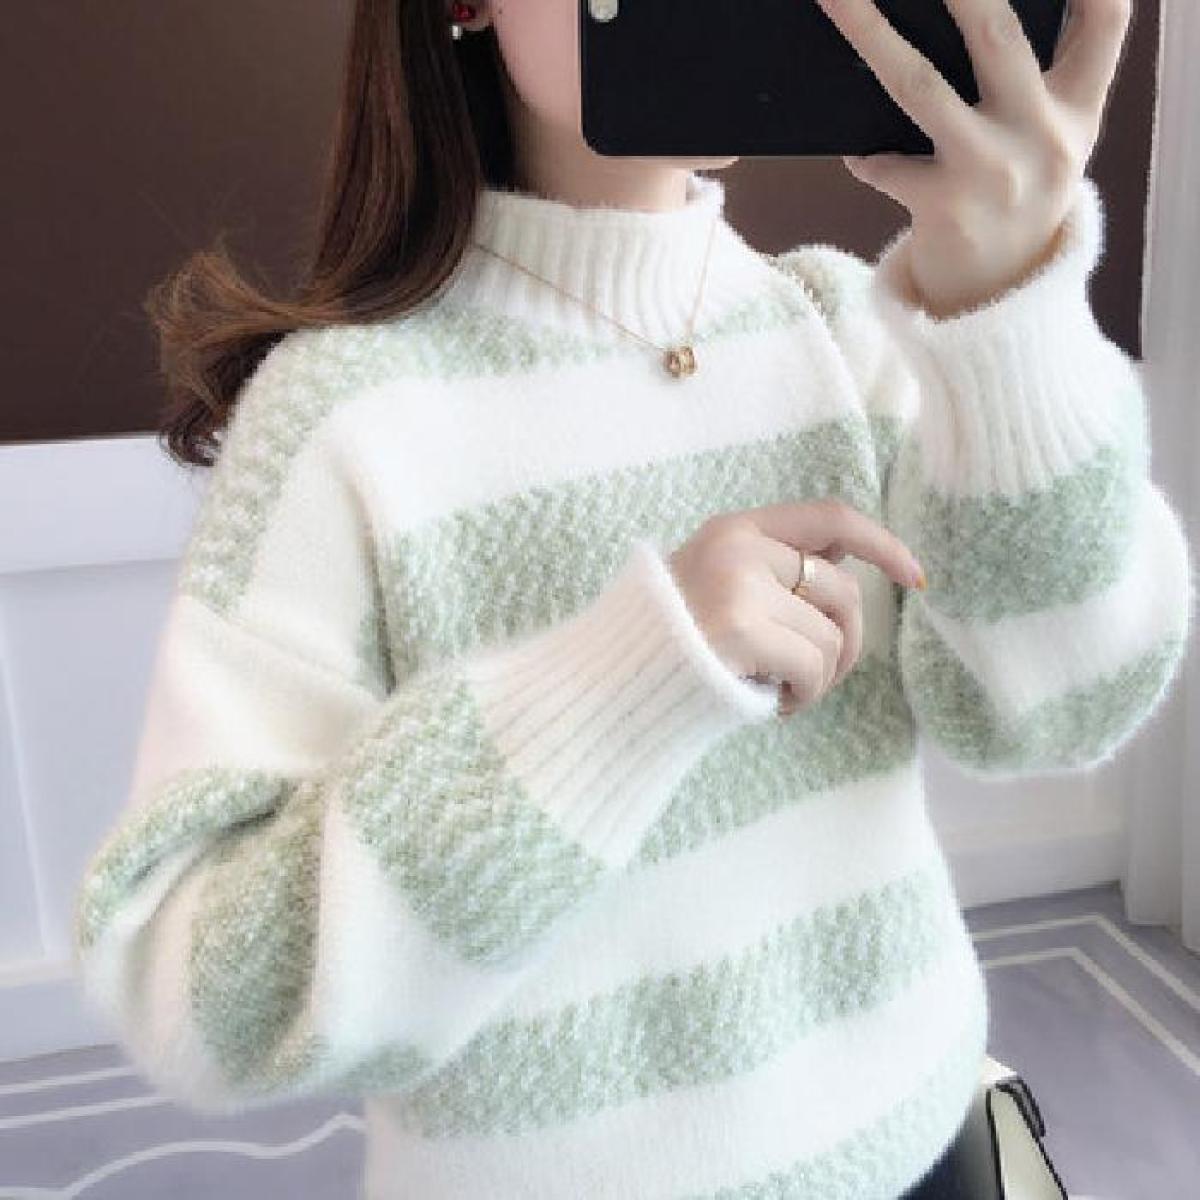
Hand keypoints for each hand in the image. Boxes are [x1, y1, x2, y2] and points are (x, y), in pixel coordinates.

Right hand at [667, 499, 925, 717]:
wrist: (610, 682)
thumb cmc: (668, 644)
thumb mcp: (715, 585)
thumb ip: (773, 570)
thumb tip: (852, 570)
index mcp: (735, 529)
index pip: (831, 517)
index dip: (883, 545)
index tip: (916, 577)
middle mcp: (739, 547)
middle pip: (842, 592)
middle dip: (847, 643)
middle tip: (816, 677)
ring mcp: (739, 584)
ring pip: (832, 638)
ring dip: (817, 678)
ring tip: (776, 690)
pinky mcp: (741, 627)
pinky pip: (814, 668)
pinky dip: (803, 696)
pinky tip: (769, 702)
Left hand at [817, 0, 1130, 318]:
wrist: (1000, 295)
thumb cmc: (1017, 197)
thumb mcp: (1054, 140)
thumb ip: (1044, 78)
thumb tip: (975, 18)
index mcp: (1077, 109)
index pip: (1104, 23)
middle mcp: (1041, 134)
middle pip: (996, 33)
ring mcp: (991, 170)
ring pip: (920, 86)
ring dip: (871, 35)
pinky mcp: (943, 207)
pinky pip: (886, 165)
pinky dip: (867, 157)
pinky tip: (858, 154)